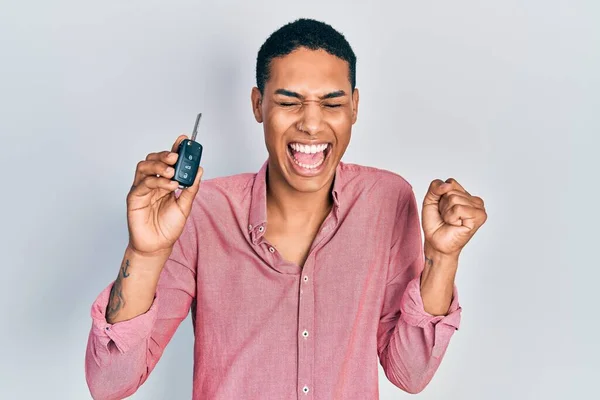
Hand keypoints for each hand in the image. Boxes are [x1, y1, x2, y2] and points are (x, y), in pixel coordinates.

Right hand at [126, 135, 202, 256]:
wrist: (157, 246)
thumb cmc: (168, 227)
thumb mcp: (185, 206)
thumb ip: (191, 188)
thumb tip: (199, 170)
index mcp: (164, 182)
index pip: (168, 161)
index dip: (175, 149)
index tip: (184, 140)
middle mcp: (152, 182)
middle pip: (153, 159)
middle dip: (165, 155)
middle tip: (176, 156)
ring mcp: (141, 189)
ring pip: (144, 167)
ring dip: (159, 166)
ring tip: (172, 171)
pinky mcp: (134, 198)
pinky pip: (143, 184)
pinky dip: (158, 182)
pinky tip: (170, 186)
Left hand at [421, 178, 486, 257]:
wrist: (436, 243)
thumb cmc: (435, 224)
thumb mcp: (430, 200)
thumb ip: (435, 187)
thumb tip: (447, 185)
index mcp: (465, 195)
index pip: (450, 182)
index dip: (440, 196)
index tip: (443, 209)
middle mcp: (474, 200)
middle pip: (451, 191)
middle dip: (443, 206)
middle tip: (447, 218)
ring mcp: (479, 208)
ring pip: (454, 199)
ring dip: (447, 212)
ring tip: (451, 222)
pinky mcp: (479, 217)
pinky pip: (459, 208)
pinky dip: (452, 217)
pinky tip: (455, 225)